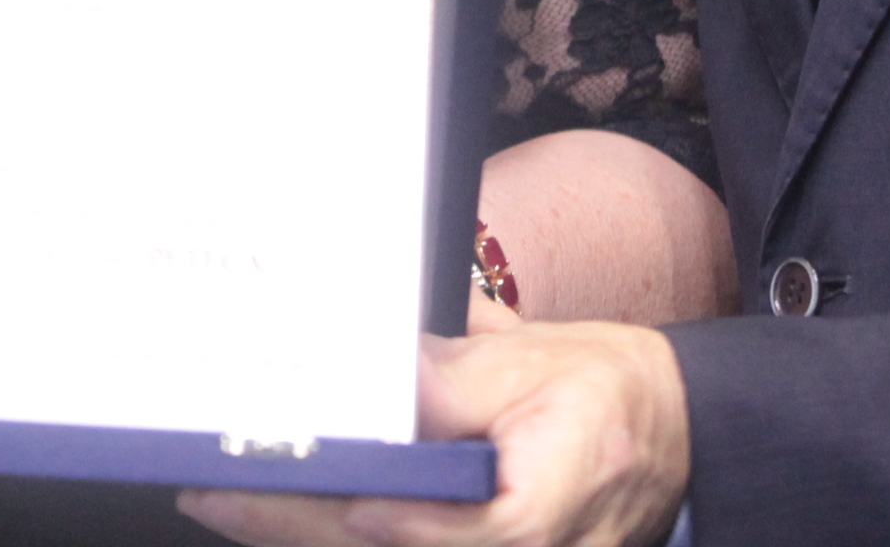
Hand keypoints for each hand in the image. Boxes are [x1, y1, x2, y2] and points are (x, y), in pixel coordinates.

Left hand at [177, 323, 686, 546]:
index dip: (408, 522)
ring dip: (311, 539)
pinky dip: (344, 541)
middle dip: (310, 527)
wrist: (668, 431)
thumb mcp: (528, 362)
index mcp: (560, 493)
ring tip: (228, 505)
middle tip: (221, 495)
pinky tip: (286, 522)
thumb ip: (447, 380)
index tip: (346, 501)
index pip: (483, 528)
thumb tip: (372, 375)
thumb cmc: (602, 392)